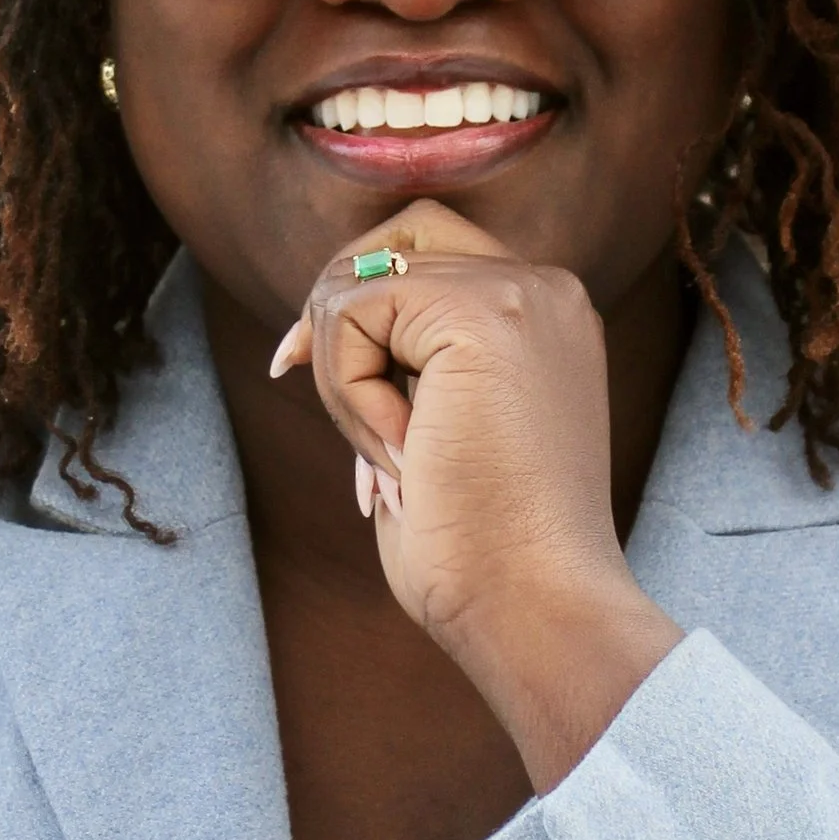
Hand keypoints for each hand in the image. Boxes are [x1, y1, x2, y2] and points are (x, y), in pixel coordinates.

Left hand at [270, 202, 682, 785]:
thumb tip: (316, 320)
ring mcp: (524, 293)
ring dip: (338, 372)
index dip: (350, 299)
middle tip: (292, 372)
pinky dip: (345, 391)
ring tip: (386, 458)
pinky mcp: (485, 313)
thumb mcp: (437, 430)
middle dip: (331, 306)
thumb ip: (406, 362)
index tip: (295, 365)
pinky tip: (396, 456)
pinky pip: (351, 313)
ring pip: (360, 279)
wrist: (532, 605)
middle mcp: (546, 289)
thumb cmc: (482, 551)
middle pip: (394, 234)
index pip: (423, 250)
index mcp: (545, 317)